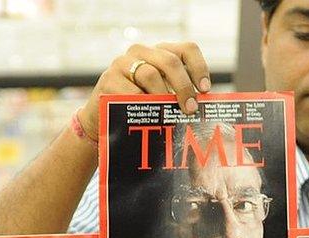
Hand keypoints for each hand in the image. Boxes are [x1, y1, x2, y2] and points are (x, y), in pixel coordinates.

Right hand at [78, 42, 211, 142]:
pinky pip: (132, 92)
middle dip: (183, 87)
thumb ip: (178, 94)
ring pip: (150, 75)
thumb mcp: (161, 96)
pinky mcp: (109, 78)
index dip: (199, 68)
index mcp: (160, 53)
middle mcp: (141, 51)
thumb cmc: (139, 107)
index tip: (205, 90)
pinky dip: (142, 105)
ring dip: (163, 98)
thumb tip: (203, 107)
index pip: (186, 49)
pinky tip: (147, 116)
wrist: (103, 116)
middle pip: (170, 61)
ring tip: (168, 115)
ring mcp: (123, 63)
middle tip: (190, 109)